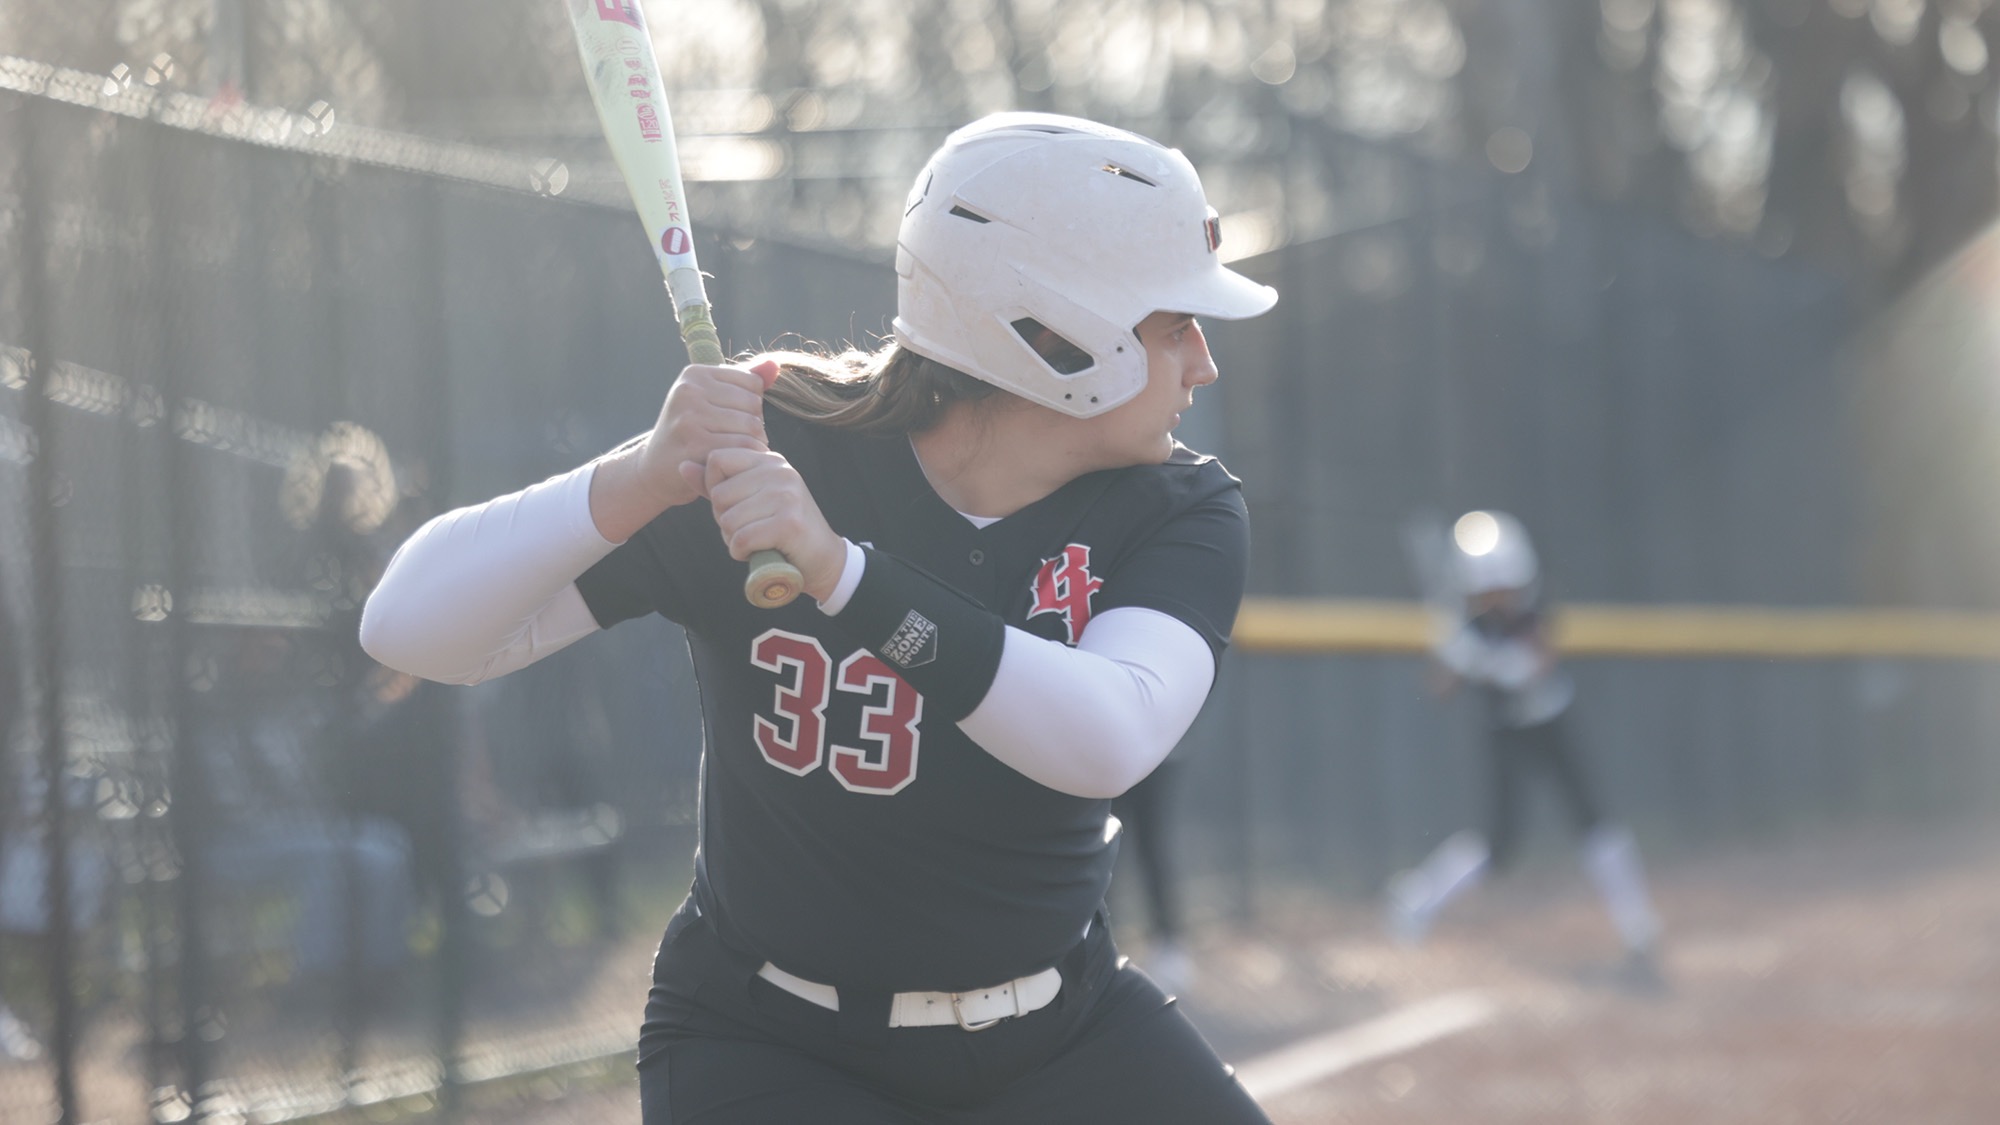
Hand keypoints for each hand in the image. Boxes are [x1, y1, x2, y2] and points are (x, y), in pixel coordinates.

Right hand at [642, 359, 779, 507]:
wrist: (655, 469)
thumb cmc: (690, 432)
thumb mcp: (710, 400)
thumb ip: (743, 383)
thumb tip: (774, 365)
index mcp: (695, 374)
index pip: (752, 382)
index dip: (753, 405)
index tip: (736, 420)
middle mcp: (689, 391)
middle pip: (754, 405)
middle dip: (755, 426)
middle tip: (739, 440)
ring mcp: (690, 417)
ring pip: (751, 427)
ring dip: (754, 444)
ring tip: (739, 451)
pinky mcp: (695, 445)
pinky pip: (742, 447)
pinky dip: (746, 457)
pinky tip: (735, 462)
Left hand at [696, 447, 847, 602]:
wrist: (823, 559)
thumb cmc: (780, 529)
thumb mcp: (748, 500)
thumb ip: (715, 484)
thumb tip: (681, 465)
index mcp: (769, 459)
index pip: (717, 459)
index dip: (715, 488)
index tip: (736, 505)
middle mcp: (779, 471)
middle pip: (719, 494)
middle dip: (725, 520)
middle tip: (751, 528)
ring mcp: (786, 495)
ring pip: (728, 520)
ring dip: (734, 539)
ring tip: (758, 540)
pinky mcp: (789, 522)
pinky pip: (742, 539)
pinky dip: (743, 553)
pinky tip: (759, 551)